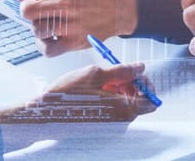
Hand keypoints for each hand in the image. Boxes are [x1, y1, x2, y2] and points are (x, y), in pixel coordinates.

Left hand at [0, 0, 138, 56]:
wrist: (120, 8)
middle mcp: (66, 3)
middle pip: (27, 9)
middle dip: (26, 10)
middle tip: (37, 9)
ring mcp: (70, 24)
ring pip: (35, 29)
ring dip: (38, 26)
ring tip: (51, 22)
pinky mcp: (75, 42)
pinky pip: (46, 49)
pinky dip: (43, 45)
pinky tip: (51, 37)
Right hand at [0, 63, 157, 124]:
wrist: (43, 115)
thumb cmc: (67, 96)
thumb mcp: (95, 75)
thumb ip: (122, 71)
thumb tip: (140, 67)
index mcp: (124, 110)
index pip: (151, 99)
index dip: (145, 83)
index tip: (133, 72)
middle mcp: (120, 123)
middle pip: (138, 102)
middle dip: (129, 85)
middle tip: (113, 73)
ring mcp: (110, 127)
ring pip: (124, 105)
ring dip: (117, 91)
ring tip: (97, 82)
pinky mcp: (100, 128)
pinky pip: (112, 111)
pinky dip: (107, 99)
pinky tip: (91, 92)